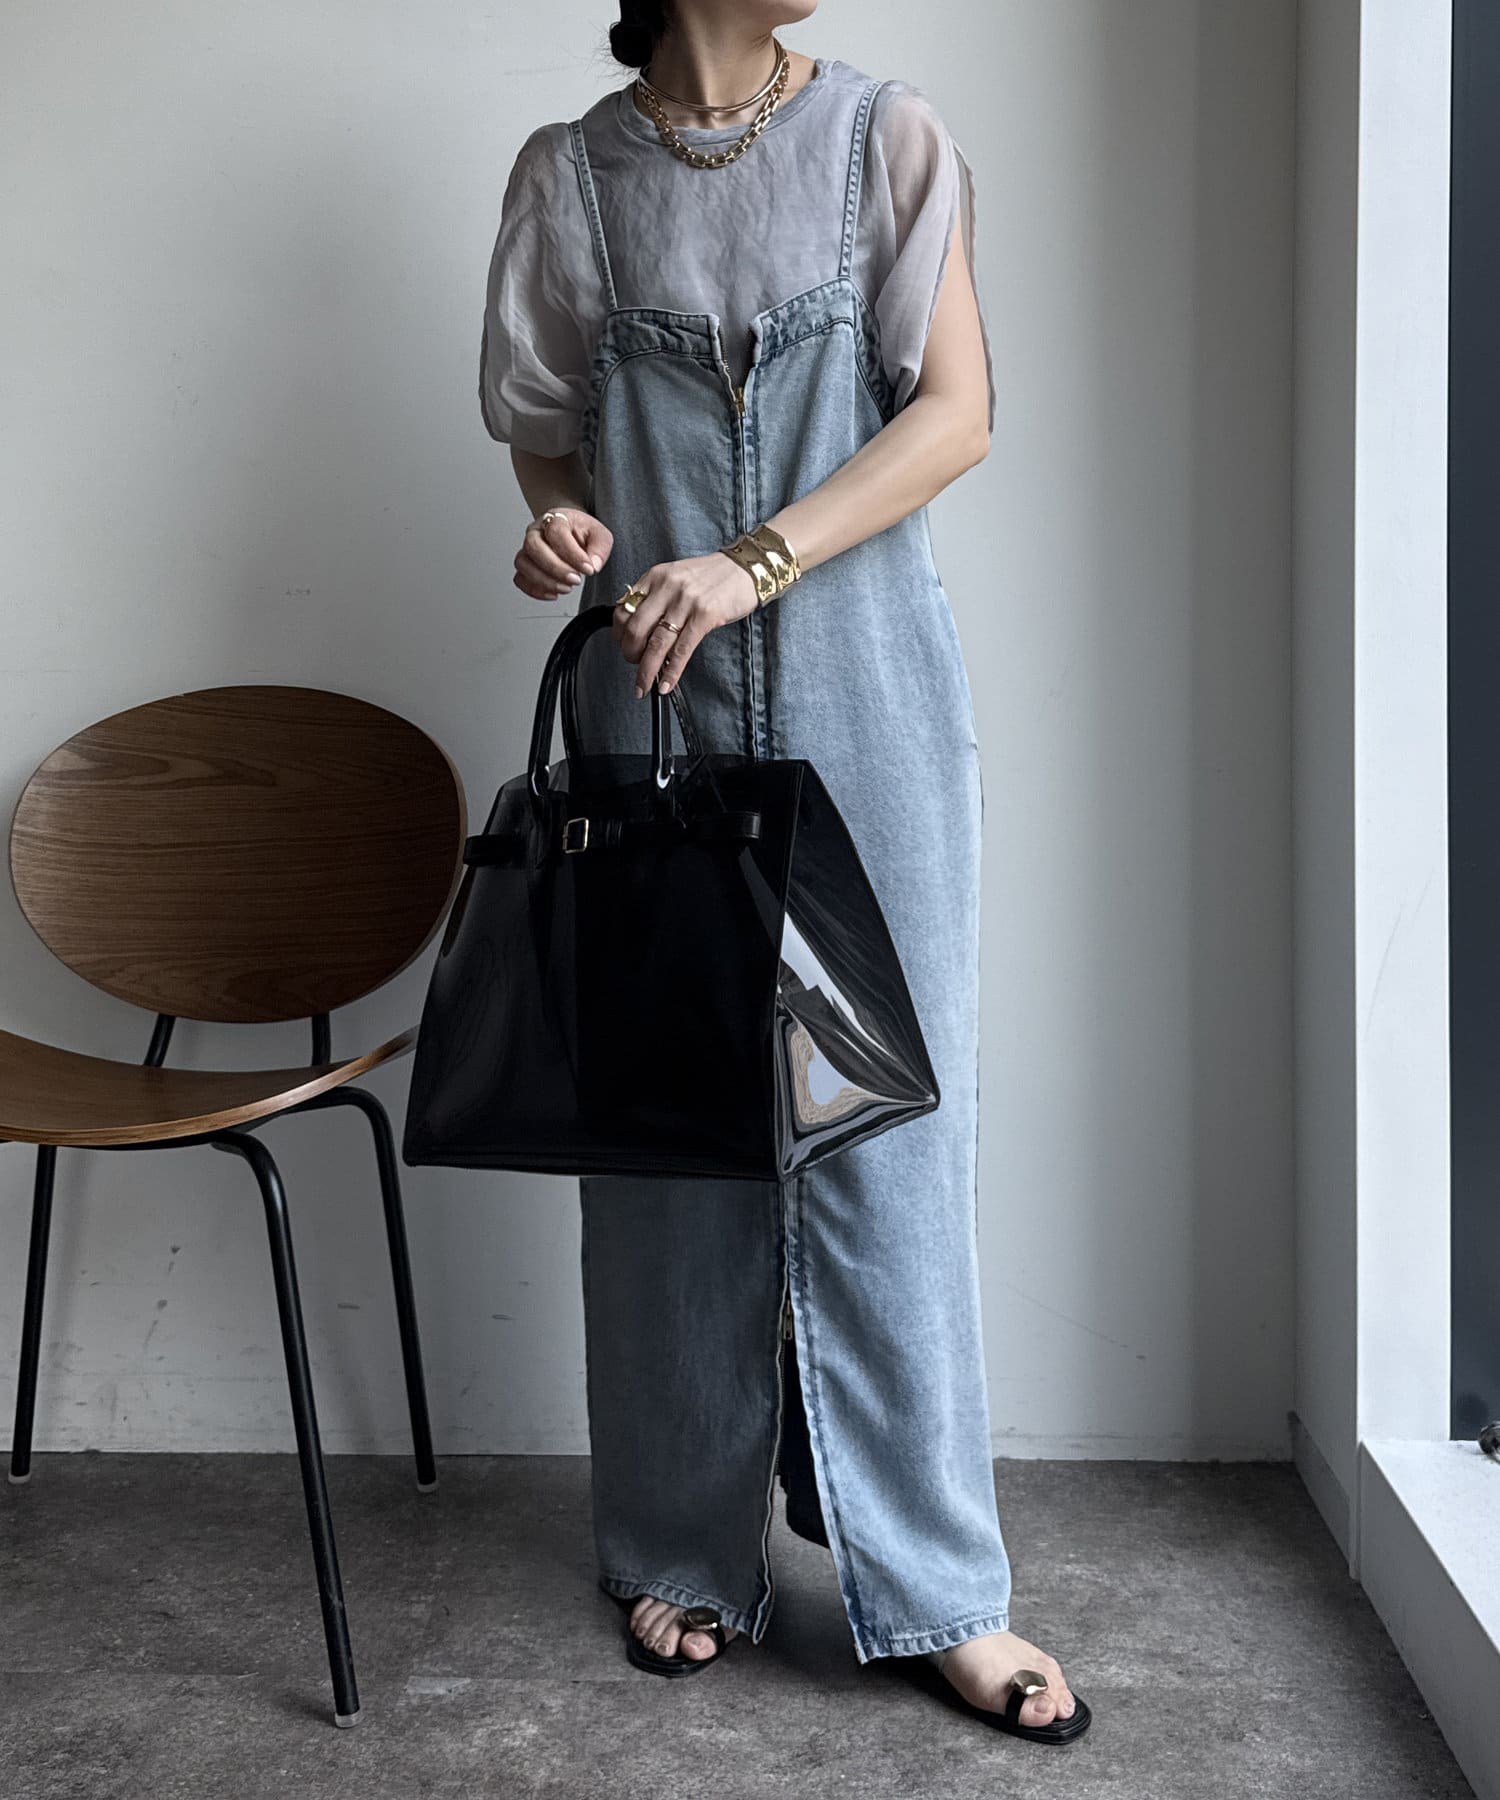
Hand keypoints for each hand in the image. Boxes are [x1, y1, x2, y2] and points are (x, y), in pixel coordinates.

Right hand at [514, 508, 613, 599]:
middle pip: (533, 546)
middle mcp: (536, 531)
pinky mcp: (525, 565)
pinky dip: (534, 590)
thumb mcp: (600, 535)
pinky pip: (520, 579)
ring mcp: (527, 549)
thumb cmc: (583, 533)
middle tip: (576, 580)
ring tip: (566, 588)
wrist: (573, 534)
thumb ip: (600, 548)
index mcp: (555, 518)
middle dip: (555, 568)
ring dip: (544, 581)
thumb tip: (594, 565)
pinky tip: (554, 594)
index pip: (556, 532)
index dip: (572, 554)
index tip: (588, 569)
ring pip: (523, 563)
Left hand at [613, 553, 760, 697]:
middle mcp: (667, 587)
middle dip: (630, 655)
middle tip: (634, 666)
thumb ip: (655, 596)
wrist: (747, 567)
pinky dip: (671, 672)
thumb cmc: (713, 575)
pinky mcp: (705, 615)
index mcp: (655, 576)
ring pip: (656, 643)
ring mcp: (686, 601)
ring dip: (646, 671)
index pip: (624, 609)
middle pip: (635, 629)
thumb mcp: (676, 577)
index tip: (623, 647)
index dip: (619, 635)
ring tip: (643, 686)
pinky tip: (666, 684)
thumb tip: (636, 627)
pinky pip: (681, 650)